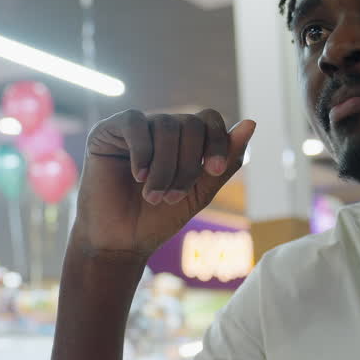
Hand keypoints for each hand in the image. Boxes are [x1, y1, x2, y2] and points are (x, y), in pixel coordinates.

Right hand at [73, 109, 256, 258]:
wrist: (123, 240)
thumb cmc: (161, 218)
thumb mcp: (201, 192)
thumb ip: (225, 161)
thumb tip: (251, 123)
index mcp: (186, 140)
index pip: (209, 119)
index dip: (217, 141)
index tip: (212, 171)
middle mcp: (162, 129)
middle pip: (190, 124)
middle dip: (187, 163)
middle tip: (174, 196)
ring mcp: (136, 129)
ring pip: (164, 125)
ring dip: (164, 167)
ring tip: (154, 196)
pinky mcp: (108, 132)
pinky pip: (134, 123)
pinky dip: (142, 152)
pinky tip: (138, 176)